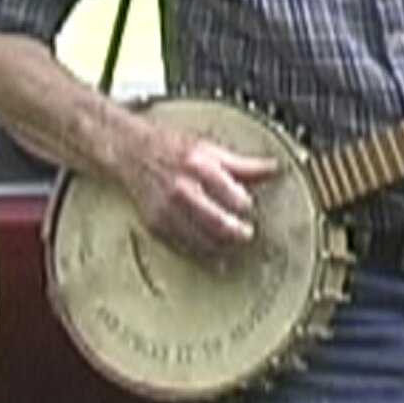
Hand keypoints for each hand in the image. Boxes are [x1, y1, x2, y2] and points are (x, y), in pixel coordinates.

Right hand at [119, 120, 278, 257]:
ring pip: (203, 240)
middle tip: (248, 234)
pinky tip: (215, 254)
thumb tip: (274, 168)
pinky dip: (203, 253)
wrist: (129, 151)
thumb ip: (242, 165)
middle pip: (219, 223)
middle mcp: (182, 190)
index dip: (246, 207)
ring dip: (223, 247)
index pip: (233, 197)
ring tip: (234, 244)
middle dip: (238, 233)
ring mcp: (167, 211)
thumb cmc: (169, 148)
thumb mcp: (208, 149)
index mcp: (199, 167)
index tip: (251, 209)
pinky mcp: (157, 225)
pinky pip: (185, 246)